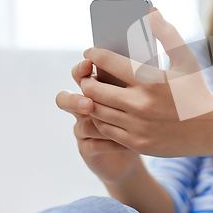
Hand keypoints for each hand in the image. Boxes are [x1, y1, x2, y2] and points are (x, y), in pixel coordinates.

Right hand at [56, 59, 141, 184]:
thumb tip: (141, 62)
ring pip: (82, 124)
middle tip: (89, 103)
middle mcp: (84, 107)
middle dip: (77, 99)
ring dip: (95, 123)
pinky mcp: (88, 149)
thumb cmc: (144, 112)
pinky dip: (108, 143)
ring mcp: (84, 129)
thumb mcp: (141, 93)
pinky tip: (123, 142)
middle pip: (66, 98)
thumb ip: (135, 79)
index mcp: (95, 89)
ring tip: (113, 125)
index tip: (89, 63)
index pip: (81, 75)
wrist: (145, 144)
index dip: (81, 69)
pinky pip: (92, 145)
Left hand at [78, 8, 212, 157]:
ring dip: (90, 100)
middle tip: (88, 74)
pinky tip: (104, 110)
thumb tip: (151, 11)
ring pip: (96, 111)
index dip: (94, 54)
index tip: (91, 52)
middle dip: (86, 79)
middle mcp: (140, 104)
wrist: (212, 127)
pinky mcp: (137, 143)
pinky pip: (105, 130)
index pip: (108, 62)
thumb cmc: (197, 89)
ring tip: (94, 92)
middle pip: (94, 89)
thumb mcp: (186, 58)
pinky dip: (99, 119)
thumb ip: (167, 33)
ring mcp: (137, 126)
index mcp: (150, 80)